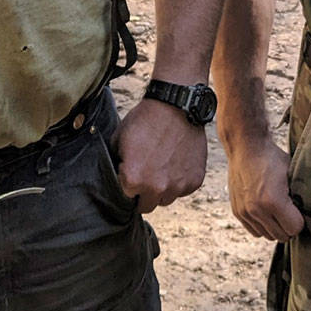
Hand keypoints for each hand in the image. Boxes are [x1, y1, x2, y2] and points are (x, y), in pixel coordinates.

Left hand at [114, 96, 207, 211]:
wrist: (177, 105)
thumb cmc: (145, 119)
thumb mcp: (119, 138)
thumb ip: (116, 162)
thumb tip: (115, 174)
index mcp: (132, 180)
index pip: (126, 196)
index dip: (127, 183)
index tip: (131, 172)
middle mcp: (156, 188)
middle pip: (146, 205)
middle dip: (143, 193)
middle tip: (147, 173)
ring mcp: (178, 186)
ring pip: (166, 199)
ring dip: (163, 189)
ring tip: (163, 165)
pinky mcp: (195, 181)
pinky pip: (183, 189)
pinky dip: (180, 180)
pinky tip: (177, 161)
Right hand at [226, 136, 303, 240]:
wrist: (245, 147)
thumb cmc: (270, 158)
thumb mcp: (292, 173)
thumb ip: (299, 194)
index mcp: (274, 201)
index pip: (294, 228)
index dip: (300, 220)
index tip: (299, 211)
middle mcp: (257, 210)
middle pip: (281, 235)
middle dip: (288, 226)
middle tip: (291, 212)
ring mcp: (245, 212)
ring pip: (267, 235)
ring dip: (275, 227)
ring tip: (278, 212)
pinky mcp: (237, 211)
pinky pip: (254, 231)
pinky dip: (262, 226)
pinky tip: (266, 213)